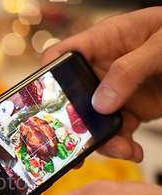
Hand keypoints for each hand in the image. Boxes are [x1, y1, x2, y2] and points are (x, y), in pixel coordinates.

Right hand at [42, 7, 161, 162]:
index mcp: (102, 42)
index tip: (43, 100)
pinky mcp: (131, 110)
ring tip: (121, 150)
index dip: (46, 76)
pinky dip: (123, 147)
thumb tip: (101, 102)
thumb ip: (130, 69)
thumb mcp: (160, 45)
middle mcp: (103, 69)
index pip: (61, 56)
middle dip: (71, 124)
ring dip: (102, 142)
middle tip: (74, 144)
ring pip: (92, 122)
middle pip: (72, 98)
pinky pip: (118, 133)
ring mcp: (116, 92)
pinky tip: (132, 152)